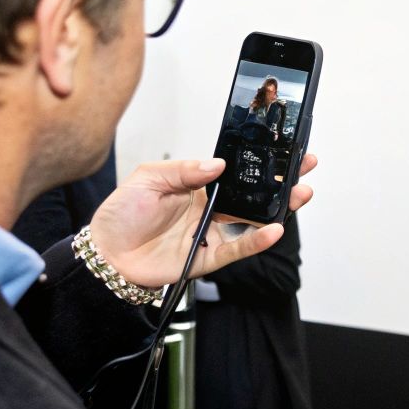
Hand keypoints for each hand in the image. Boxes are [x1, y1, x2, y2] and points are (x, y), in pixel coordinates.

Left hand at [88, 153, 316, 288]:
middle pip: (253, 196)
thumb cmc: (121, 214)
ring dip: (277, 210)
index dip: (259, 163)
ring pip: (252, 222)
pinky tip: (272, 230)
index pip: (236, 173)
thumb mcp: (148, 178)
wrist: (104, 252)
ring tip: (299, 195)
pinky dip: (255, 242)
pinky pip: (235, 248)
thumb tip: (217, 164)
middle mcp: (209, 210)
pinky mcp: (205, 258)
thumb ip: (183, 169)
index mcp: (197, 187)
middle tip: (304, 170)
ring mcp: (209, 234)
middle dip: (280, 183)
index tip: (283, 150)